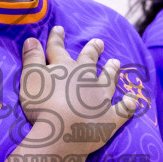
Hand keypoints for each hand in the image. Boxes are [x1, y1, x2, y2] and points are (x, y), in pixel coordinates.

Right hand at [18, 25, 136, 153]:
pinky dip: (128, 104)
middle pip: (89, 60)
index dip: (57, 38)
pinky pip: (123, 109)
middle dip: (92, 50)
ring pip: (108, 79)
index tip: (59, 29)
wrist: (63, 133)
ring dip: (111, 70)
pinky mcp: (109, 118)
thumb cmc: (42, 105)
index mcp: (64, 68)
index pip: (58, 49)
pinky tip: (132, 99)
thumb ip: (32, 58)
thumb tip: (31, 38)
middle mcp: (85, 78)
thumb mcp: (30, 78)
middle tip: (99, 42)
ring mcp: (100, 97)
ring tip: (115, 62)